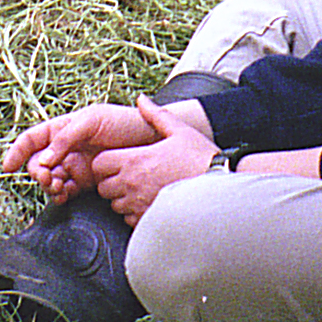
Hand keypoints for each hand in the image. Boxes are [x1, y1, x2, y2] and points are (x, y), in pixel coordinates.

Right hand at [1, 102, 155, 202]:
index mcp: (62, 128)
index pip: (32, 139)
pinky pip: (65, 191)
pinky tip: (64, 195)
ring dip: (48, 185)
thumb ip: (67, 137)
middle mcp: (65, 148)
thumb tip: (45, 158)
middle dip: (37, 172)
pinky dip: (60, 195)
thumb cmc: (123, 122)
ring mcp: (75, 165)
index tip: (8, 166)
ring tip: (58, 187)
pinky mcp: (87, 182)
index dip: (17, 151)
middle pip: (37, 163)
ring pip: (50, 179)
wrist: (151, 139)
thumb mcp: (92, 120)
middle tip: (48, 177)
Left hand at [90, 96, 218, 225]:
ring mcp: (139, 205)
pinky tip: (150, 203)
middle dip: (112, 182)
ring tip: (143, 190)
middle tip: (130, 176)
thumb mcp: (179, 130)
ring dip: (123, 199)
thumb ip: (156, 115)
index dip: (105, 162)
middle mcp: (133, 184)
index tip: (118, 161)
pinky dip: (135, 214)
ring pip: (115, 206)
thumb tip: (142, 100)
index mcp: (135, 160)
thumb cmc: (202, 159)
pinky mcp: (149, 221)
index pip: (99, 164)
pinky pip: (130, 221)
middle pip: (103, 187)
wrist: (221, 186)